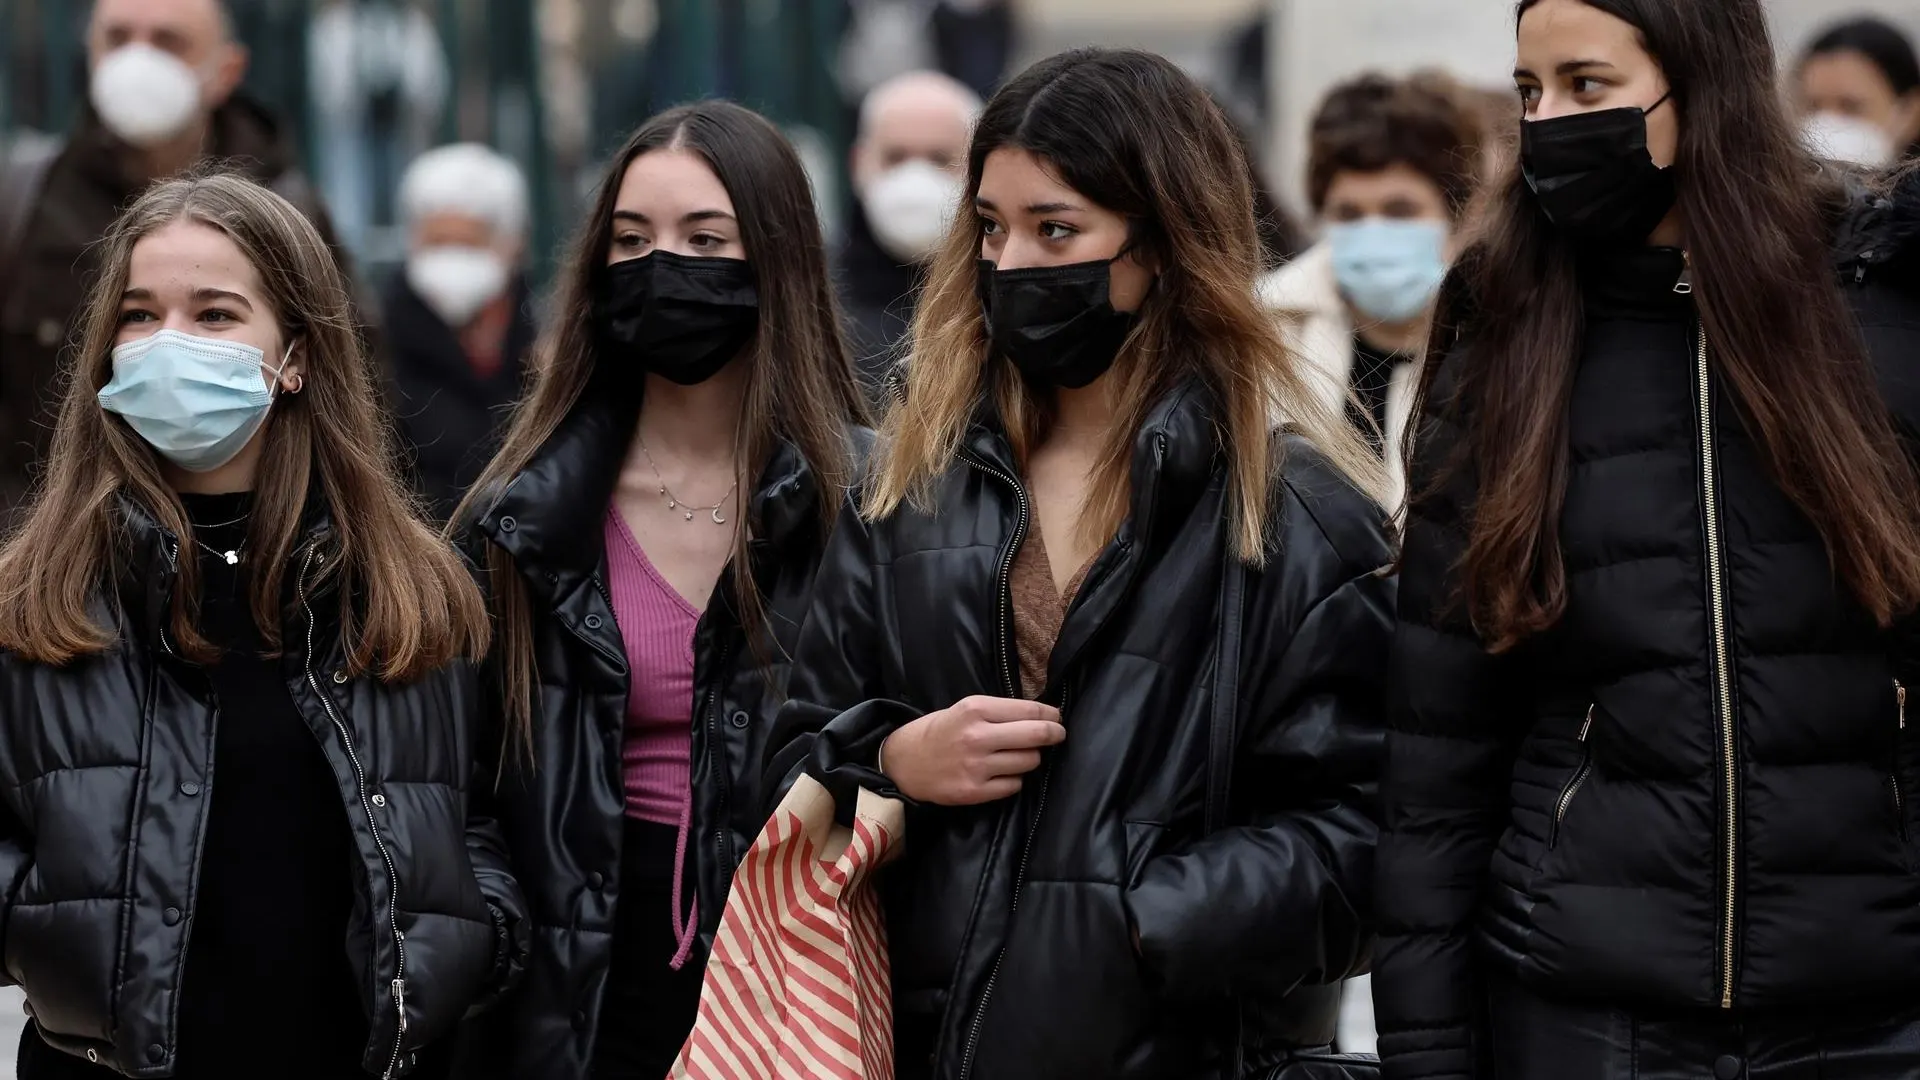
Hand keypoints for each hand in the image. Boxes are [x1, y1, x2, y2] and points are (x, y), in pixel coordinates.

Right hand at [879, 695, 1063, 804]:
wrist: (903, 762)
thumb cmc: (938, 731)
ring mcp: (977, 766)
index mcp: (976, 709)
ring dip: (1031, 758)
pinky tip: (1004, 773)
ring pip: (1029, 762)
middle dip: (1054, 734)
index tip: (1056, 718)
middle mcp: (978, 736)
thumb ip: (998, 712)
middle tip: (1058, 734)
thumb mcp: (964, 709)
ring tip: (1020, 754)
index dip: (1051, 715)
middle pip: (1036, 735)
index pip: (1030, 711)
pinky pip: (1014, 785)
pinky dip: (1014, 779)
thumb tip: (1040, 717)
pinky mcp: (974, 791)